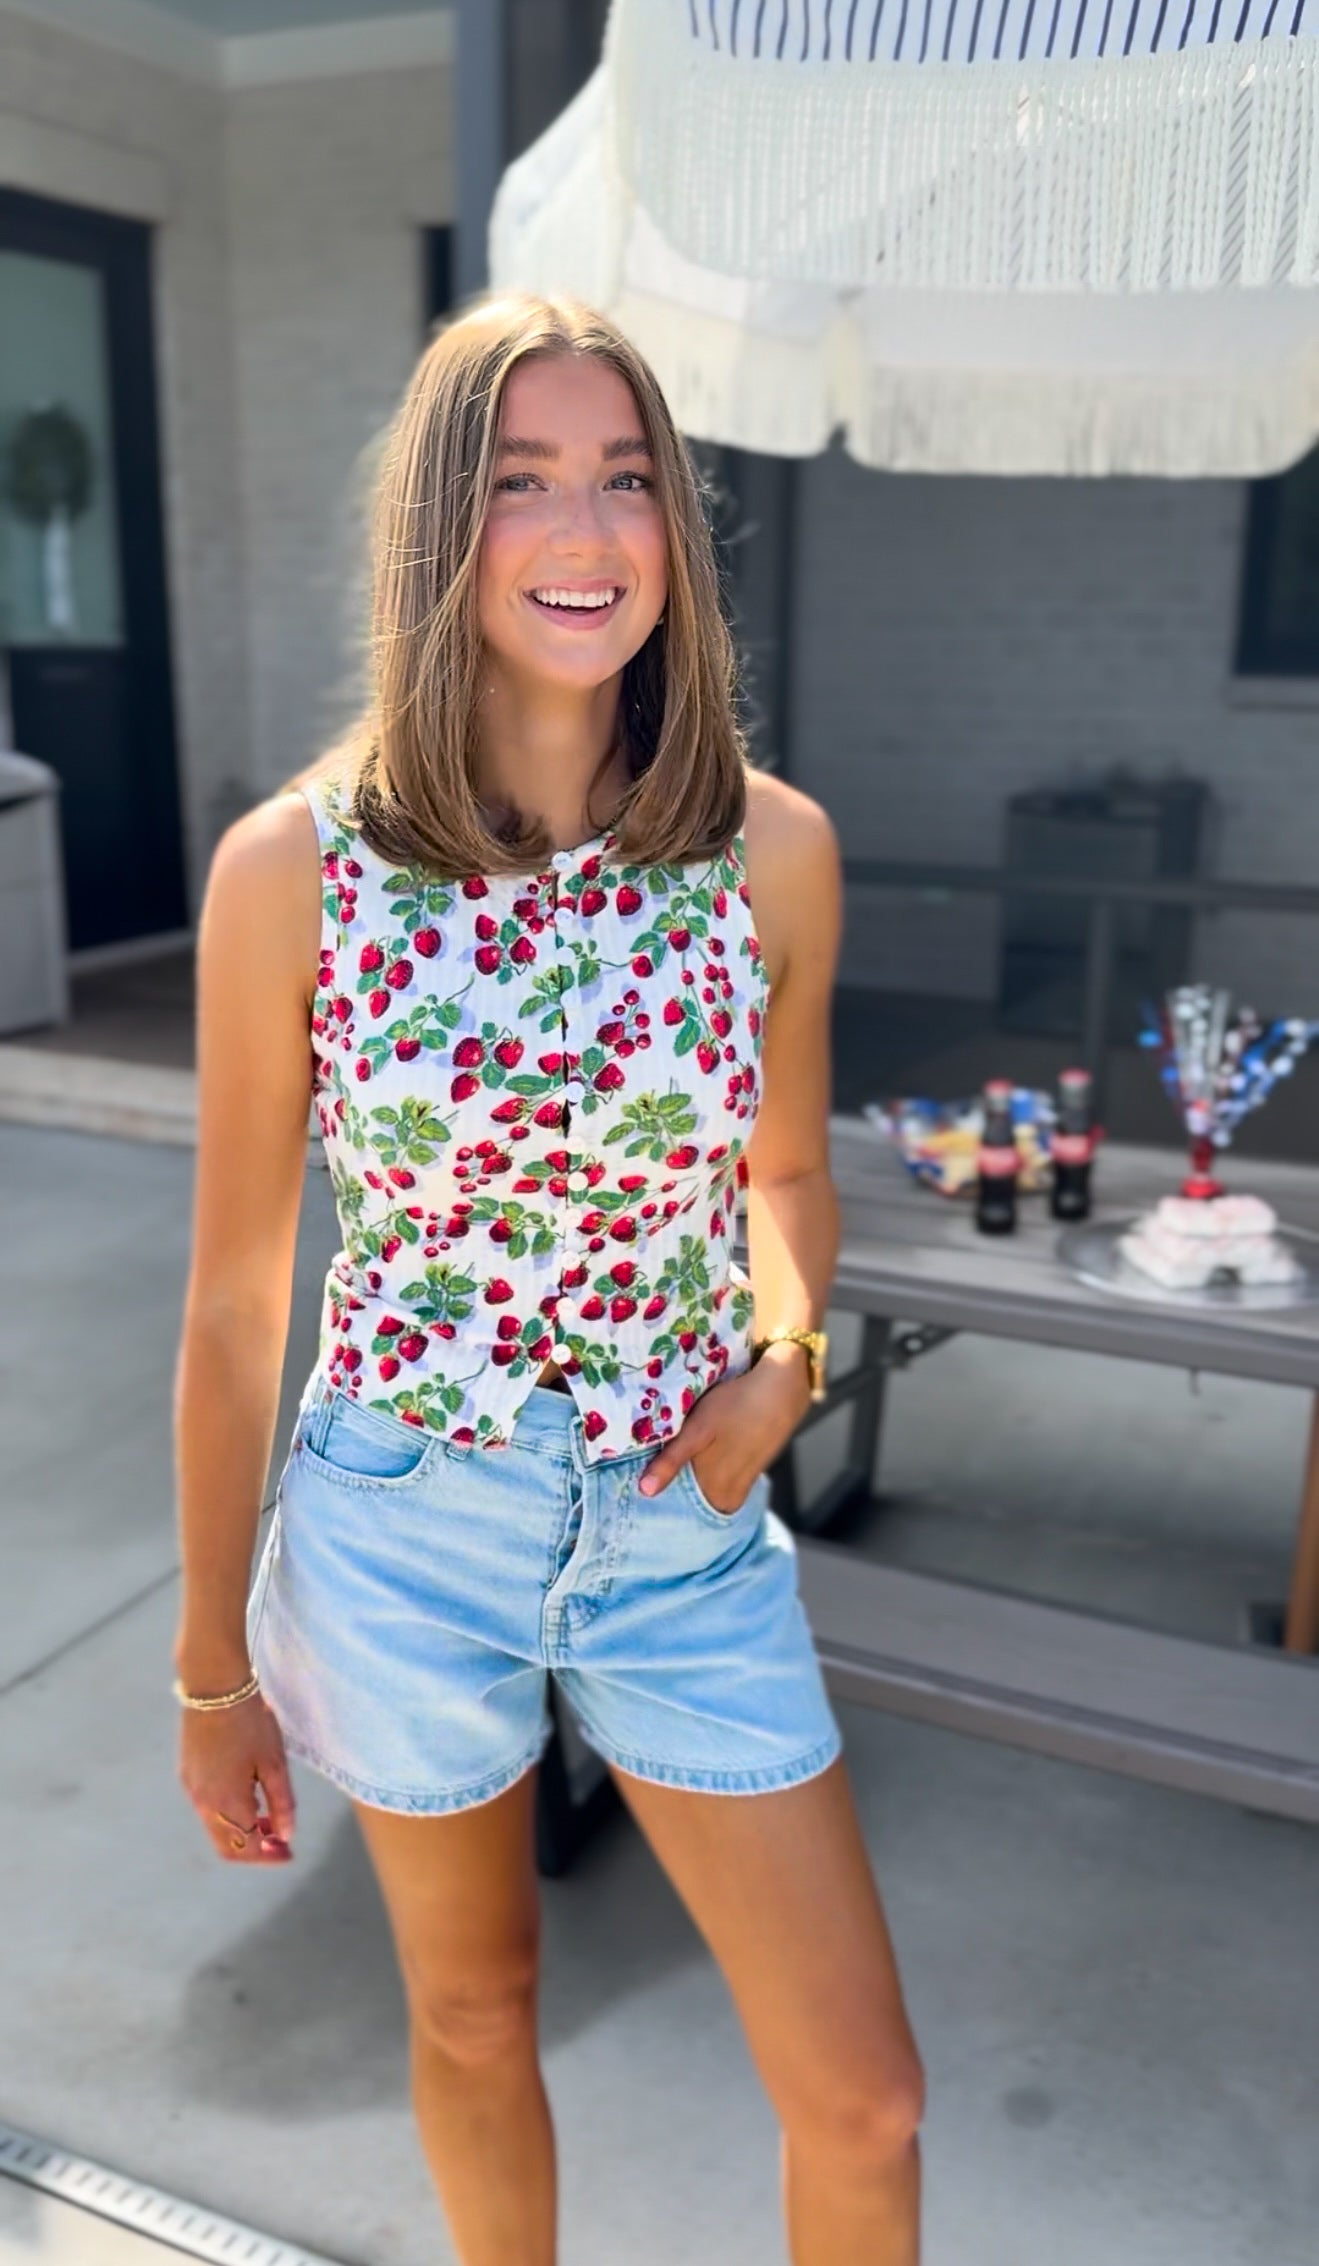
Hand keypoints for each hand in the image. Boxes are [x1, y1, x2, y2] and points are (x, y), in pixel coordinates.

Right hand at [178, 1691, 296, 1864]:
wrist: (215, 1689)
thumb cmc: (251, 1723)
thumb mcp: (275, 1763)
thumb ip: (282, 1803)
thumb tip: (285, 1835)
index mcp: (227, 1804)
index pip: (246, 1849)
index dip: (269, 1856)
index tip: (288, 1853)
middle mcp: (203, 1804)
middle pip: (227, 1846)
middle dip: (254, 1850)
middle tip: (279, 1841)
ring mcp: (192, 1790)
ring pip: (216, 1828)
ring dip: (241, 1832)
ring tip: (268, 1817)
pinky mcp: (187, 1775)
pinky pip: (207, 1809)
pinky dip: (228, 1815)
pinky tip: (247, 1796)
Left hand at [637, 1354, 810, 1512]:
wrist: (781, 1391)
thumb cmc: (734, 1406)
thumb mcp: (696, 1431)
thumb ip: (670, 1462)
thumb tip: (645, 1492)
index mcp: (715, 1492)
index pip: (678, 1512)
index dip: (657, 1502)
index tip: (635, 1493)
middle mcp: (728, 1497)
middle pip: (690, 1505)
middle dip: (669, 1495)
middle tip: (642, 1478)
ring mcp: (740, 1486)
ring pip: (703, 1494)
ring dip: (686, 1484)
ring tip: (665, 1467)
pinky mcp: (747, 1474)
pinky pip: (716, 1485)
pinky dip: (703, 1478)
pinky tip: (695, 1461)